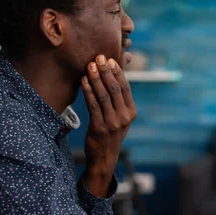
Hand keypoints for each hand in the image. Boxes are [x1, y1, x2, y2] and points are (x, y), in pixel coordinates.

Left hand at [81, 54, 135, 197]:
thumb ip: (118, 99)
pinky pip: (92, 105)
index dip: (117, 72)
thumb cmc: (111, 132)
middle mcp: (124, 117)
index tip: (109, 59)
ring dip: (95, 78)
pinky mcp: (99, 127)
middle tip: (98, 57)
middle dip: (105, 71)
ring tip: (89, 65)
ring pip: (103, 95)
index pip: (125, 88)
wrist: (104, 157)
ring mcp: (112, 123)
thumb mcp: (120, 116)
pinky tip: (83, 81)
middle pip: (114, 89)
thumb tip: (114, 74)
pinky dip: (88, 91)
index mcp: (131, 112)